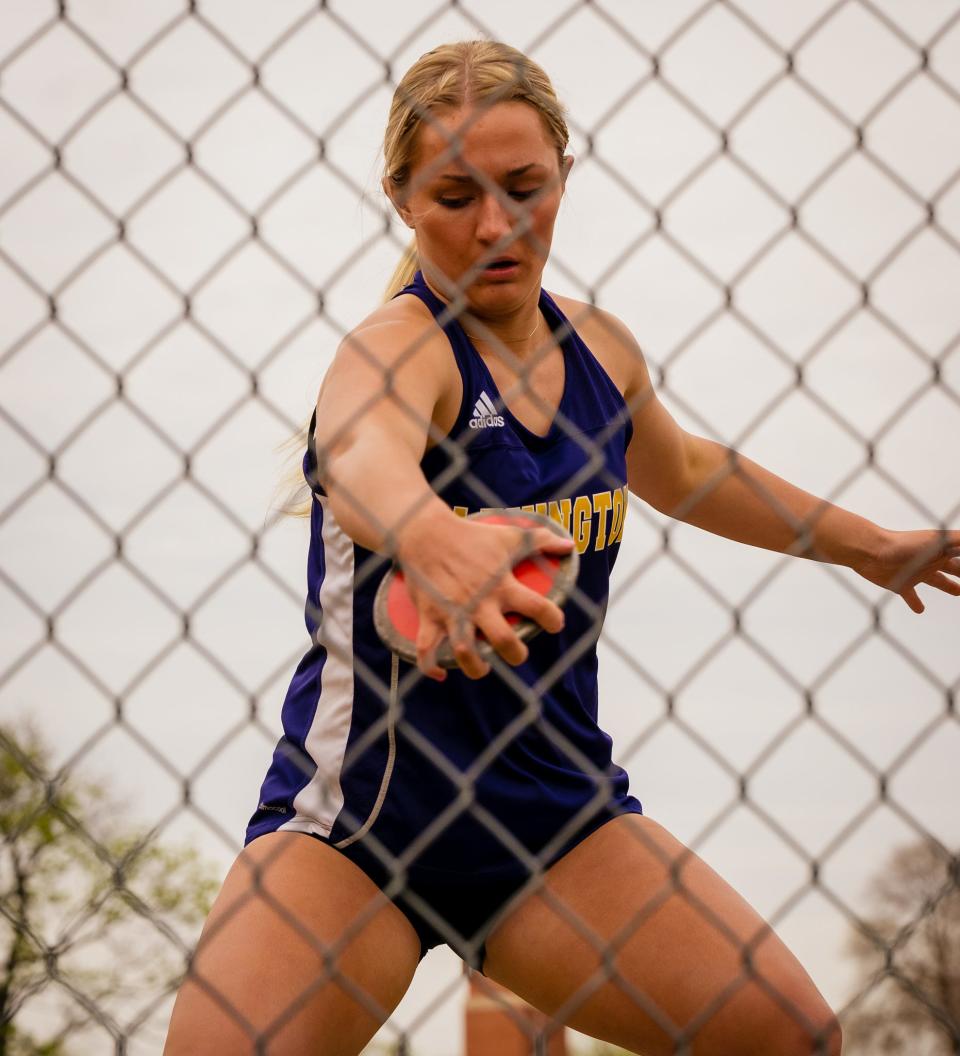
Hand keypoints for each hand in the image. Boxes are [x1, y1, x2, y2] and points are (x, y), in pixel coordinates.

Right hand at [395, 507, 573, 680]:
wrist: (426, 533)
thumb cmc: (472, 535)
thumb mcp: (510, 535)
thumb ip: (541, 541)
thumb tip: (569, 545)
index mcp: (502, 585)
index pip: (538, 607)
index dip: (553, 619)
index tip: (555, 624)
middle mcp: (479, 603)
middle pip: (503, 641)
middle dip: (516, 654)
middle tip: (517, 653)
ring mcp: (452, 612)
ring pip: (465, 652)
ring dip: (476, 667)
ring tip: (484, 666)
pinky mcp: (429, 615)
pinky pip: (425, 648)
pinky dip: (429, 666)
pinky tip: (439, 673)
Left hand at [854, 528, 959, 612]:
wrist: (872, 551)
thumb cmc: (906, 544)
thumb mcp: (941, 541)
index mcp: (943, 550)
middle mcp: (932, 560)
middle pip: (955, 568)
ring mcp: (917, 572)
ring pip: (938, 581)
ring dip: (949, 586)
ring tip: (958, 593)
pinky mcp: (901, 584)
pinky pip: (911, 596)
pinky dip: (916, 603)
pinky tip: (920, 610)